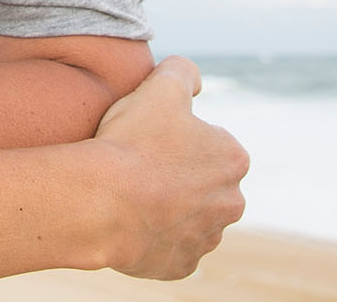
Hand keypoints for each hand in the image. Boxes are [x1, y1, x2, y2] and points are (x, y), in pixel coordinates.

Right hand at [91, 56, 248, 279]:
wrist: (103, 203)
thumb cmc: (132, 143)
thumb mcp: (159, 87)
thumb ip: (182, 71)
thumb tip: (193, 78)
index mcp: (233, 159)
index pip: (210, 142)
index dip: (177, 137)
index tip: (150, 137)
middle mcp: (231, 203)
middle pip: (203, 183)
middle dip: (179, 176)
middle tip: (139, 165)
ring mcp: (206, 238)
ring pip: (189, 217)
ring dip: (167, 207)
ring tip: (129, 193)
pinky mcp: (182, 265)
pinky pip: (169, 248)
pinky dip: (153, 237)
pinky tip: (128, 221)